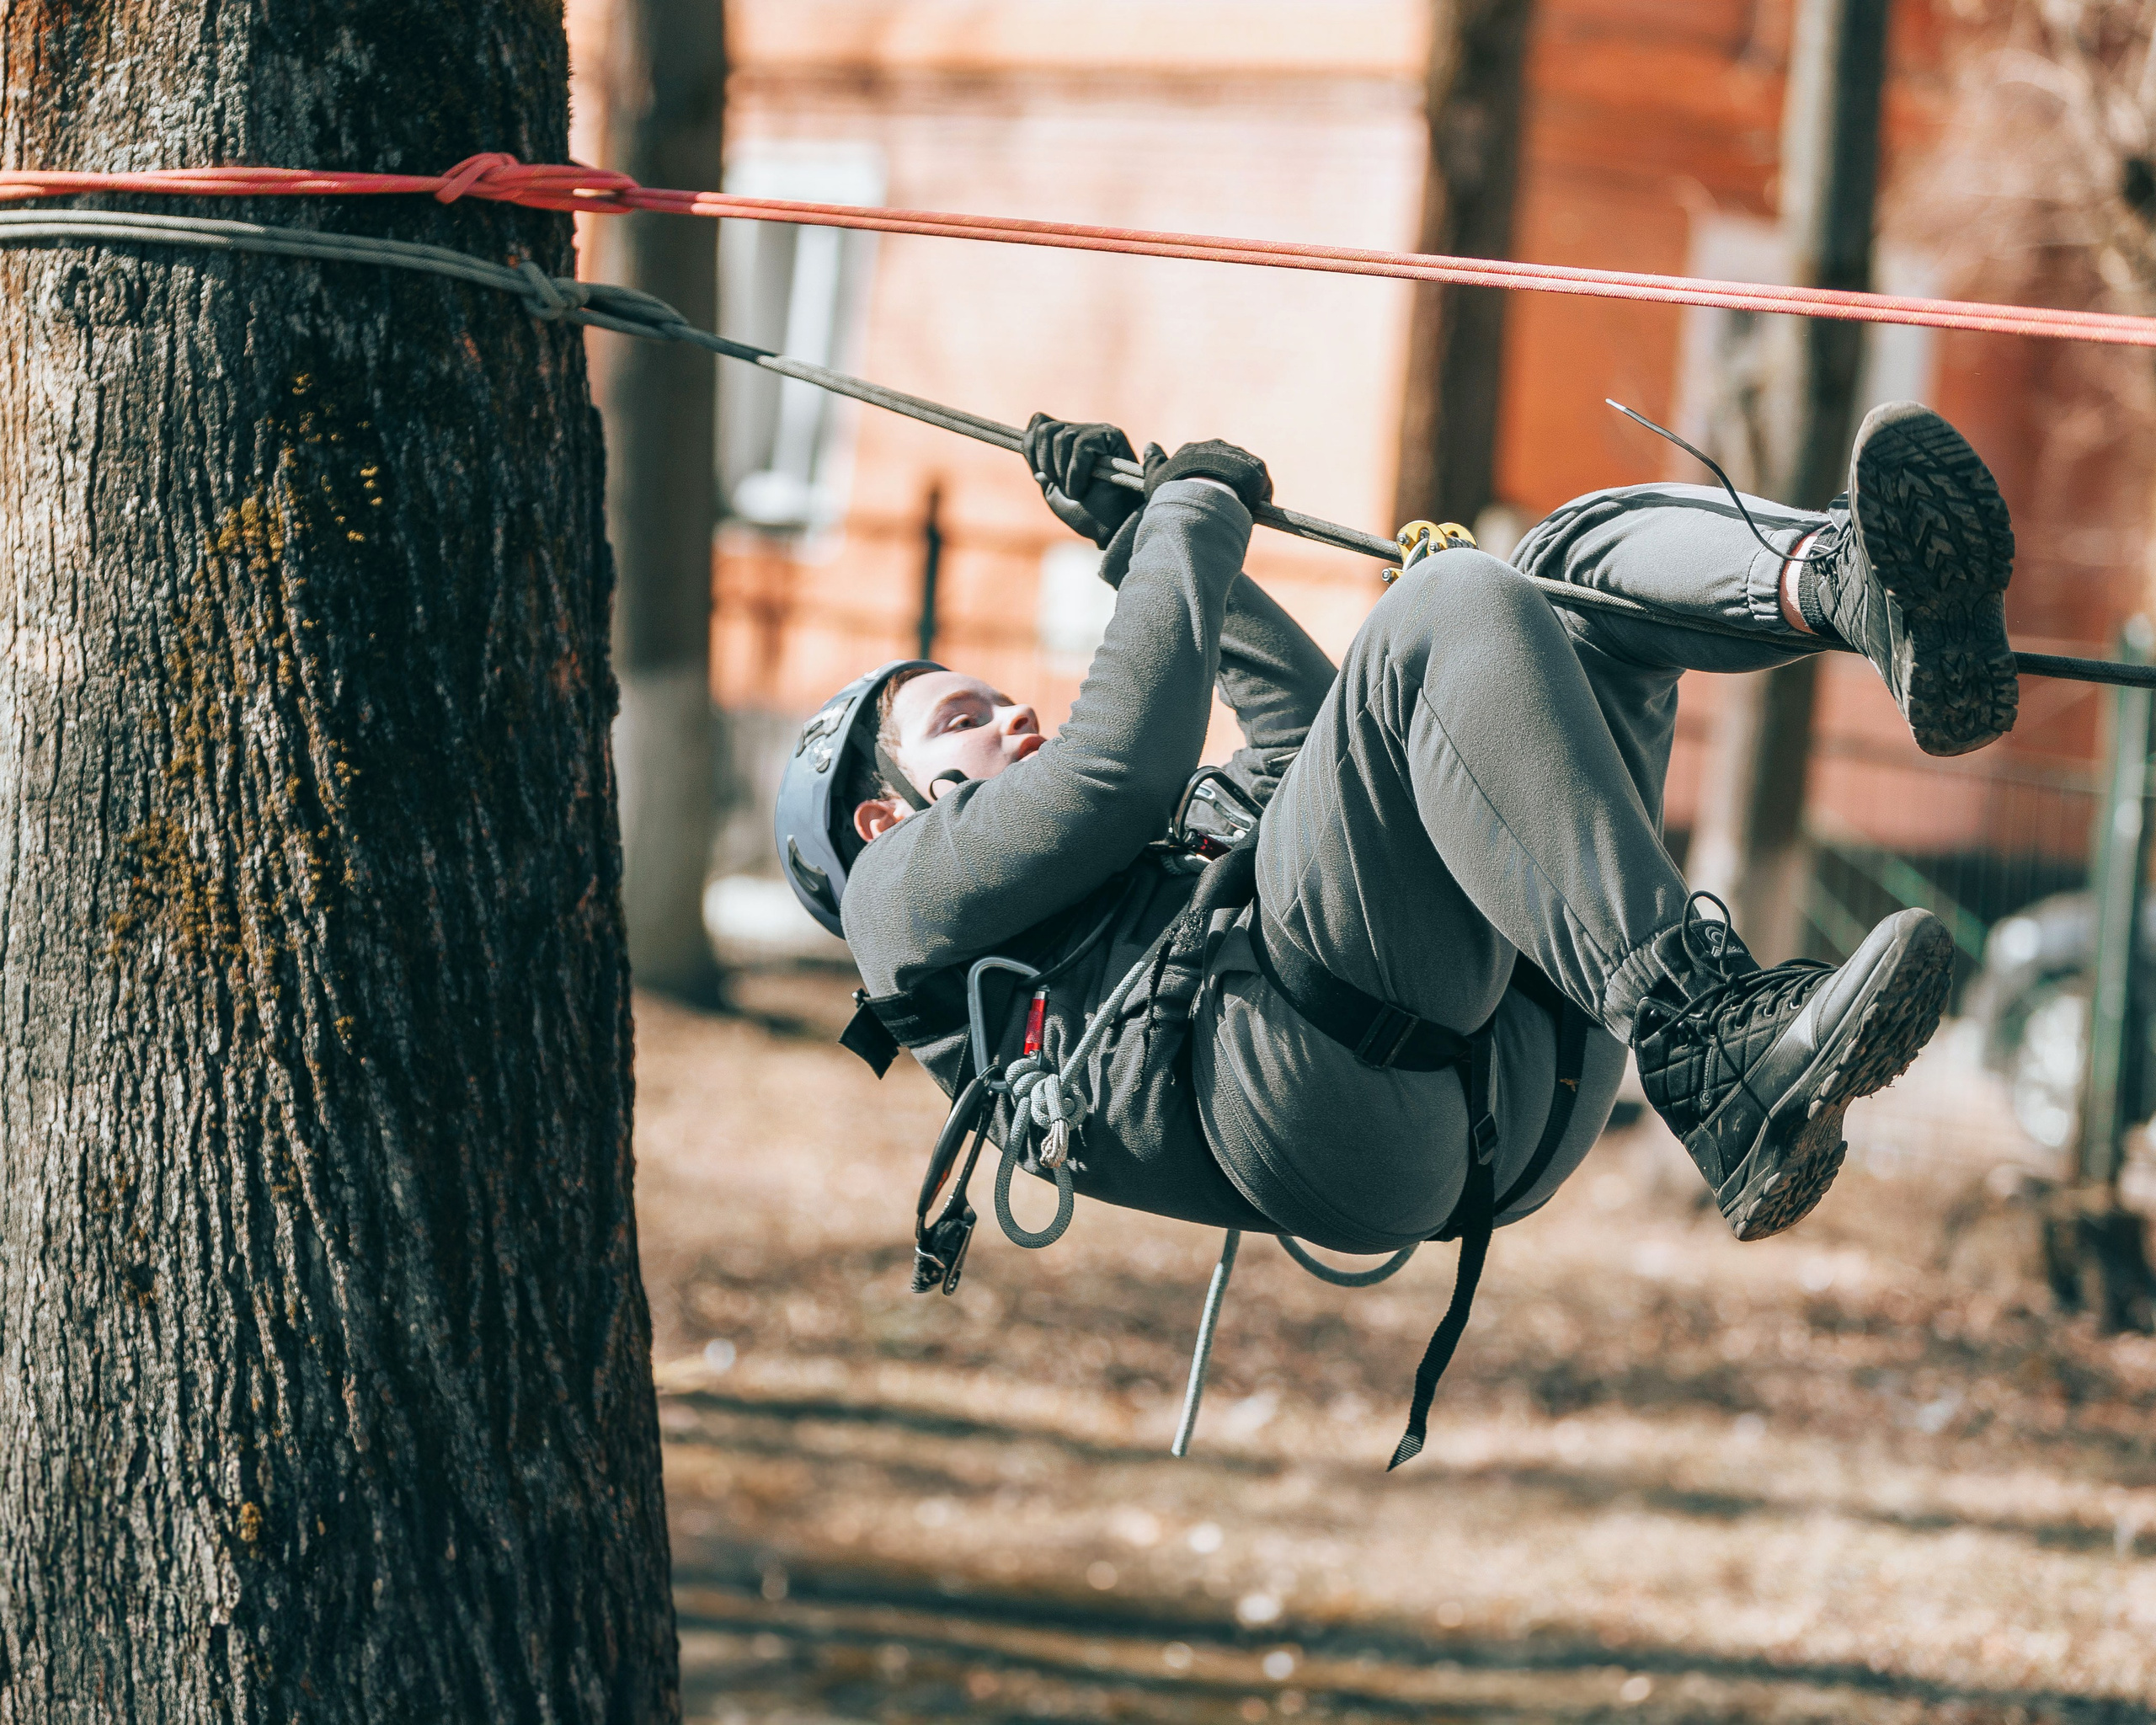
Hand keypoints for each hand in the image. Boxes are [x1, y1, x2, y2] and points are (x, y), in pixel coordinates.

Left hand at [1023, 413, 1140, 547]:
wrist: (1114, 529)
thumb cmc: (1089, 516)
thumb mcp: (1055, 496)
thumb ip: (1043, 474)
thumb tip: (1034, 457)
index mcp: (1069, 444)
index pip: (1039, 424)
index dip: (1031, 448)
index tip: (1041, 474)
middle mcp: (1084, 432)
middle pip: (1045, 429)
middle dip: (1046, 463)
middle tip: (1061, 486)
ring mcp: (1098, 432)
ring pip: (1061, 437)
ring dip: (1063, 472)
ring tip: (1076, 491)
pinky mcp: (1111, 436)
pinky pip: (1081, 446)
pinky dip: (1076, 473)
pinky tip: (1083, 488)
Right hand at [1141, 438, 1272, 513]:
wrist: (1203, 494)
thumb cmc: (1174, 489)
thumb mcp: (1155, 477)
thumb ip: (1152, 461)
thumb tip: (1150, 444)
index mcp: (1193, 449)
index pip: (1198, 461)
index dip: (1199, 480)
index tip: (1199, 496)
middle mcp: (1217, 446)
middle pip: (1221, 464)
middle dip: (1221, 481)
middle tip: (1218, 503)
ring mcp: (1238, 455)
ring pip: (1242, 473)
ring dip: (1240, 488)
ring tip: (1235, 510)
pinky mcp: (1257, 467)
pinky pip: (1260, 484)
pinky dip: (1257, 496)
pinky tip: (1250, 512)